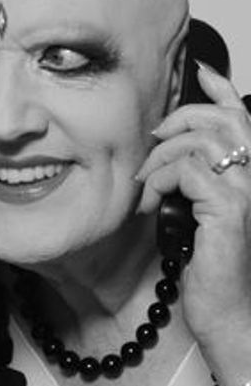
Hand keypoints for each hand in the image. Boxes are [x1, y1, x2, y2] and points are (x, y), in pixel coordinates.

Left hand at [137, 64, 250, 351]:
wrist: (231, 315)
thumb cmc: (216, 270)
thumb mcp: (201, 215)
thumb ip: (195, 182)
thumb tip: (169, 155)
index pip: (244, 116)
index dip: (222, 89)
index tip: (200, 70)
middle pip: (222, 119)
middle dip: (180, 118)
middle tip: (154, 139)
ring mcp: (249, 191)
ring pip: (199, 141)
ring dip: (161, 157)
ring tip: (146, 183)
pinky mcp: (231, 209)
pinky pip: (185, 170)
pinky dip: (159, 180)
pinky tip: (150, 201)